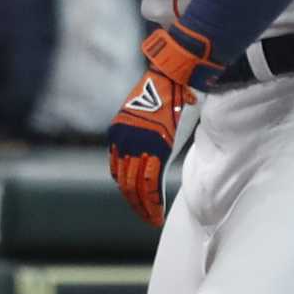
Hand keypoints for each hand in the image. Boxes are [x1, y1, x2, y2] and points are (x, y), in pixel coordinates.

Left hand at [107, 25, 219, 226]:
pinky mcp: (155, 148)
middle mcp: (123, 141)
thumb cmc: (167, 92)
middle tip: (146, 216)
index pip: (118, 171)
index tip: (137, 202)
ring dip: (143, 207)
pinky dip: (153, 202)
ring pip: (135, 187)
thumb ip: (145, 134)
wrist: (175, 75)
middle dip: (135, 203)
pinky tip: (157, 215)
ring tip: (151, 219)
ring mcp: (138, 145)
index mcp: (119, 133)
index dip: (127, 190)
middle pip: (124, 182)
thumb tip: (153, 148)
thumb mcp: (146, 114)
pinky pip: (150, 183)